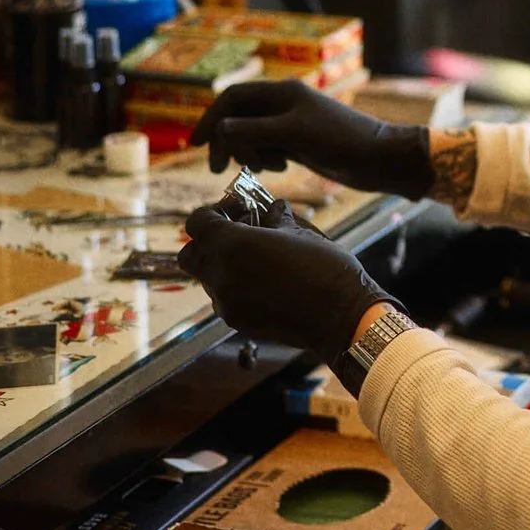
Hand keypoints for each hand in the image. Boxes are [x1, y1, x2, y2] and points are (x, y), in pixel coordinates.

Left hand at [177, 199, 395, 359]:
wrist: (339, 316)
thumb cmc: (323, 267)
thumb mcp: (301, 233)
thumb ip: (276, 220)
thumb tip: (274, 209)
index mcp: (232, 244)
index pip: (197, 222)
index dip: (214, 212)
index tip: (238, 210)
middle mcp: (220, 273)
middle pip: (190, 254)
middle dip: (208, 242)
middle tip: (238, 235)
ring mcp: (225, 301)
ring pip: (207, 278)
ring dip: (223, 265)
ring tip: (257, 260)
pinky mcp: (236, 321)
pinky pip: (224, 298)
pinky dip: (235, 287)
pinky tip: (265, 283)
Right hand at [190, 79, 431, 193]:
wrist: (379, 159)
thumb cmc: (340, 140)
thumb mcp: (293, 134)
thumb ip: (254, 130)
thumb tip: (220, 129)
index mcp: (282, 93)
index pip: (233, 98)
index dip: (212, 118)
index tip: (196, 145)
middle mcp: (285, 104)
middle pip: (240, 117)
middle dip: (227, 141)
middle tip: (217, 168)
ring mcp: (293, 124)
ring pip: (253, 135)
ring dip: (249, 152)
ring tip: (264, 168)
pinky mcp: (301, 142)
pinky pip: (269, 147)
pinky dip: (266, 158)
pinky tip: (280, 169)